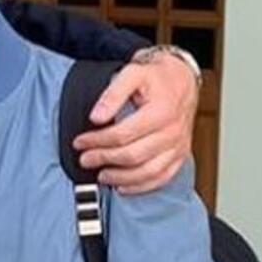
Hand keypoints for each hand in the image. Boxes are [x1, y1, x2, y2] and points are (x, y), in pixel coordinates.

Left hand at [71, 53, 198, 193]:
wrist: (182, 80)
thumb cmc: (157, 77)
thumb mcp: (132, 74)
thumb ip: (112, 94)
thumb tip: (96, 116)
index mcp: (160, 112)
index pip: (122, 134)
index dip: (97, 140)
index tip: (80, 142)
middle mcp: (172, 132)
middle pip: (133, 155)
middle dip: (104, 159)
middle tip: (85, 159)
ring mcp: (178, 146)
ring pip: (148, 172)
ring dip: (121, 178)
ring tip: (101, 175)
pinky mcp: (180, 155)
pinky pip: (162, 178)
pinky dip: (142, 186)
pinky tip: (124, 187)